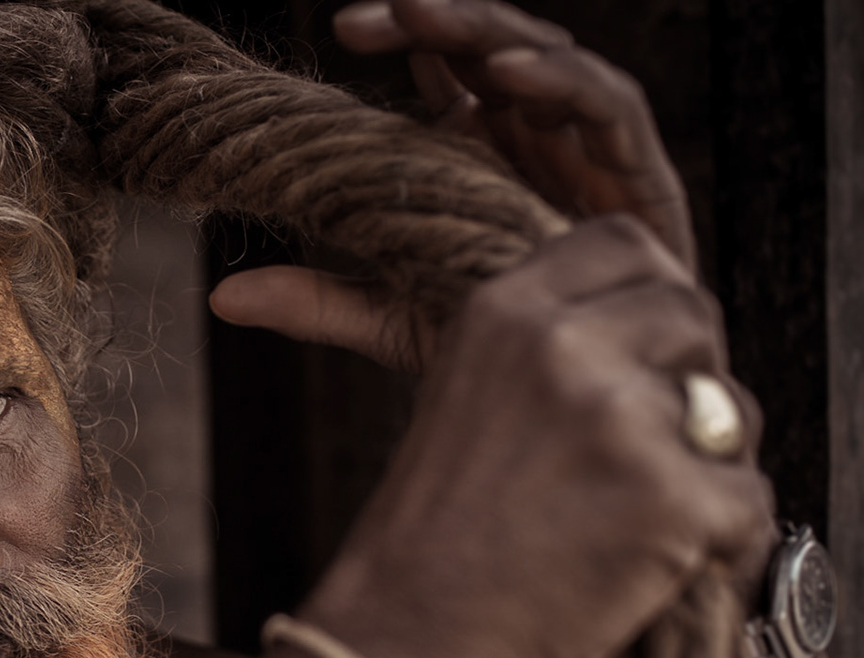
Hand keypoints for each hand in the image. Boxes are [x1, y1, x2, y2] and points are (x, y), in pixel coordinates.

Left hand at [210, 0, 694, 364]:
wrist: (587, 413)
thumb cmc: (503, 357)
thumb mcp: (394, 321)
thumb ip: (318, 301)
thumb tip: (220, 298)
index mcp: (485, 153)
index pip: (444, 69)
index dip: (402, 35)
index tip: (339, 28)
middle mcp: (539, 142)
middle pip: (492, 51)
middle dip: (433, 19)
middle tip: (362, 18)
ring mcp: (591, 156)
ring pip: (547, 63)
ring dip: (486, 33)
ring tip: (423, 19)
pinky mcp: (643, 183)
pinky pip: (609, 108)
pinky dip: (559, 81)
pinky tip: (500, 75)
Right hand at [300, 216, 770, 657]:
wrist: (405, 643)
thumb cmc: (436, 536)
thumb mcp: (464, 395)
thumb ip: (548, 342)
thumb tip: (655, 309)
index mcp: (501, 311)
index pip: (624, 243)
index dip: (652, 294)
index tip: (645, 353)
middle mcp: (560, 344)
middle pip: (694, 315)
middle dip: (689, 381)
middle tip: (640, 454)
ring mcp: (618, 418)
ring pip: (733, 412)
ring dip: (709, 466)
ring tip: (632, 520)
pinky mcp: (669, 498)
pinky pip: (750, 500)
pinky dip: (722, 544)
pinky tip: (661, 567)